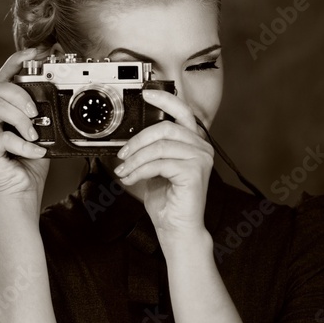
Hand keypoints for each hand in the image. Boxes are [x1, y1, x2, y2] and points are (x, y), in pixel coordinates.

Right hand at [0, 49, 49, 212]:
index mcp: (2, 108)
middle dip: (19, 94)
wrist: (21, 192)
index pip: (4, 76)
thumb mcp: (42, 132)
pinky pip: (2, 137)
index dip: (16, 60)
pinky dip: (24, 145)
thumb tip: (59, 93)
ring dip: (21, 119)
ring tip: (35, 135)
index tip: (36, 51)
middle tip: (36, 112)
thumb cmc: (30, 162)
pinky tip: (36, 152)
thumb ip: (42, 113)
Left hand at [113, 89, 213, 239]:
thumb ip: (149, 150)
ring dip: (135, 158)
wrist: (176, 228)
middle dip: (137, 140)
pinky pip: (159, 163)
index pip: (181, 112)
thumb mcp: (154, 168)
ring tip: (123, 170)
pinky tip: (130, 178)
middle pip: (165, 128)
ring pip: (159, 146)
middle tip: (122, 154)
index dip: (164, 99)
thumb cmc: (167, 200)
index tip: (146, 93)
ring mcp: (200, 159)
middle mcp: (201, 147)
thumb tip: (128, 140)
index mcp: (192, 142)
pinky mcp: (194, 172)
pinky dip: (139, 170)